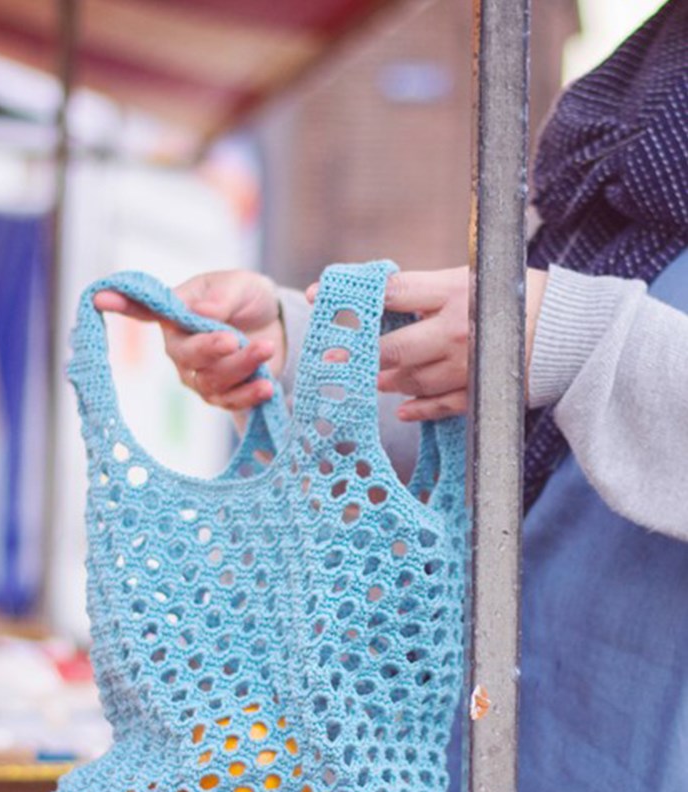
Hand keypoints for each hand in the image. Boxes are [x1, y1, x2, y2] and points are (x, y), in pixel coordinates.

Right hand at [93, 270, 284, 410]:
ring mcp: (196, 375)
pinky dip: (249, 394)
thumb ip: (221, 297)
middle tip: (233, 338)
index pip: (142, 309)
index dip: (122, 304)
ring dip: (241, 366)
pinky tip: (266, 385)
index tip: (99, 298)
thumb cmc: (247, 299)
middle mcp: (178, 348)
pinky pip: (228, 401)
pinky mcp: (218, 395)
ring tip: (267, 348)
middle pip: (185, 355)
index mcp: (175, 314)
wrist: (276, 327)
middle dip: (210, 348)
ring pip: (210, 380)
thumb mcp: (241, 286)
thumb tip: (203, 312)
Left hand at [306, 266, 547, 420]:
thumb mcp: (473, 279)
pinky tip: (400, 411)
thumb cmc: (517, 294)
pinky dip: (417, 409)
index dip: (353, 295)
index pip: (391, 293)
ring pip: (409, 380)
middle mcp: (455, 331)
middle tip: (330, 359)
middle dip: (357, 355)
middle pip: (391, 347)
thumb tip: (379, 300)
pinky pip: (438, 406)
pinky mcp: (478, 391)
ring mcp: (465, 365)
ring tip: (370, 379)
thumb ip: (427, 292)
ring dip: (385, 380)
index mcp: (453, 292)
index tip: (319, 297)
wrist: (574, 330)